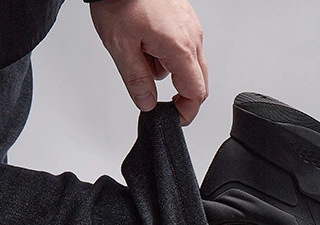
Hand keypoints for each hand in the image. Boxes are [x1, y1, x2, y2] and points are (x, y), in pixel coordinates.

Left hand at [90, 0, 207, 125]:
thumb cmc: (121, 0)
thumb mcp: (120, 46)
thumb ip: (136, 80)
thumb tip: (147, 103)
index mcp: (179, 48)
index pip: (195, 92)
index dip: (186, 112)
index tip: (173, 118)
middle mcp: (192, 38)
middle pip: (199, 81)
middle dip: (181, 96)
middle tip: (160, 103)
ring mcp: (191, 27)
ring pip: (190, 63)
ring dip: (171, 72)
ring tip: (142, 59)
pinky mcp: (185, 19)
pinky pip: (184, 46)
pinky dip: (169, 54)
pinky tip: (147, 44)